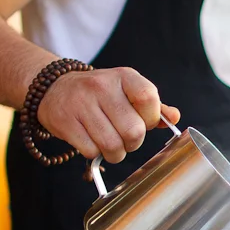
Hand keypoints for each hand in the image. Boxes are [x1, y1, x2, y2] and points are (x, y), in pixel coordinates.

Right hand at [37, 66, 180, 161]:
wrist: (55, 88)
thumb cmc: (100, 94)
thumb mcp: (127, 90)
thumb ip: (153, 105)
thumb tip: (175, 118)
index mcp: (123, 76)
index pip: (149, 98)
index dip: (151, 119)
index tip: (144, 122)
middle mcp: (102, 86)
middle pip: (133, 130)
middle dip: (134, 143)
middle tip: (126, 139)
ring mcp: (81, 104)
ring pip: (112, 145)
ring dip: (116, 153)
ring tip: (111, 145)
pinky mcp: (65, 122)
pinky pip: (91, 151)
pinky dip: (95, 154)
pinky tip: (93, 142)